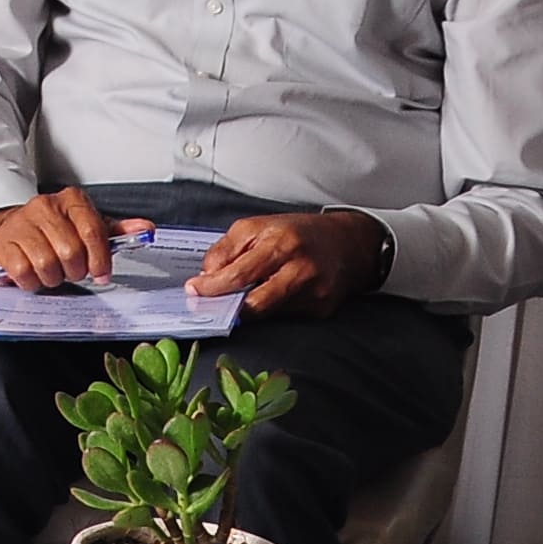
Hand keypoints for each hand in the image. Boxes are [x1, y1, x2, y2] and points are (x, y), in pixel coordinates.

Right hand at [0, 187, 143, 291]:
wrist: (9, 230)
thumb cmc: (54, 232)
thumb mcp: (87, 227)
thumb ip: (117, 230)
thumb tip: (146, 229)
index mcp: (71, 200)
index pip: (93, 231)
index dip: (100, 258)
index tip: (101, 273)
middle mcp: (44, 206)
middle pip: (71, 252)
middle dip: (74, 271)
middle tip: (70, 270)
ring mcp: (20, 224)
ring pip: (47, 265)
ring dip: (53, 278)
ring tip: (51, 272)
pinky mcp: (2, 244)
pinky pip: (24, 273)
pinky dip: (32, 281)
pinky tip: (33, 274)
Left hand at [194, 208, 389, 317]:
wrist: (348, 243)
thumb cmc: (297, 233)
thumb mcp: (257, 227)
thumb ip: (227, 249)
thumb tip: (206, 275)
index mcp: (282, 242)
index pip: (239, 273)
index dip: (212, 286)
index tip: (194, 291)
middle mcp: (300, 268)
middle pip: (255, 302)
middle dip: (228, 306)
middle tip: (209, 305)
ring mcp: (314, 292)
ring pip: (268, 313)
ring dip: (248, 309)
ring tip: (237, 300)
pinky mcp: (322, 308)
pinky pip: (285, 315)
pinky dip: (271, 309)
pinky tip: (270, 297)